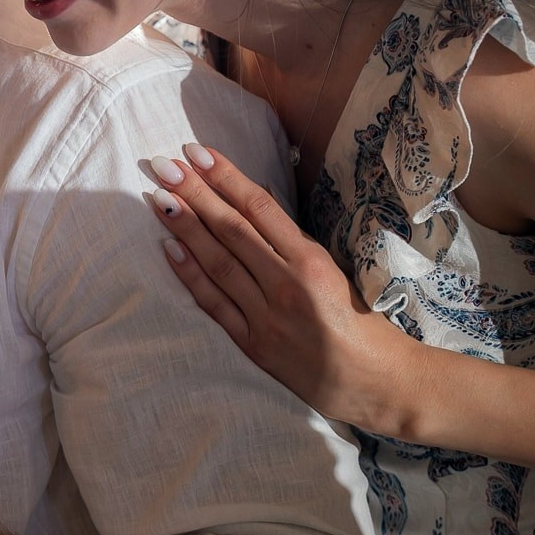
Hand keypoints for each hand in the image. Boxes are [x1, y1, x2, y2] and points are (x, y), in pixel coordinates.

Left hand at [141, 142, 415, 433]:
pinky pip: (215, 304)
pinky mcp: (253, 345)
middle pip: (232, 231)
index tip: (198, 152)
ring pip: (218, 263)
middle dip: (196, 194)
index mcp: (313, 263)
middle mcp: (287, 286)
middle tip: (166, 164)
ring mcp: (266, 317)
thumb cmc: (361, 321)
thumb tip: (255, 204)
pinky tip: (169, 247)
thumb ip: (294, 242)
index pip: (259, 210)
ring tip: (159, 198)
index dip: (226, 179)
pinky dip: (190, 275)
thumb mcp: (336, 271)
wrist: (375, 382)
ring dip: (185, 229)